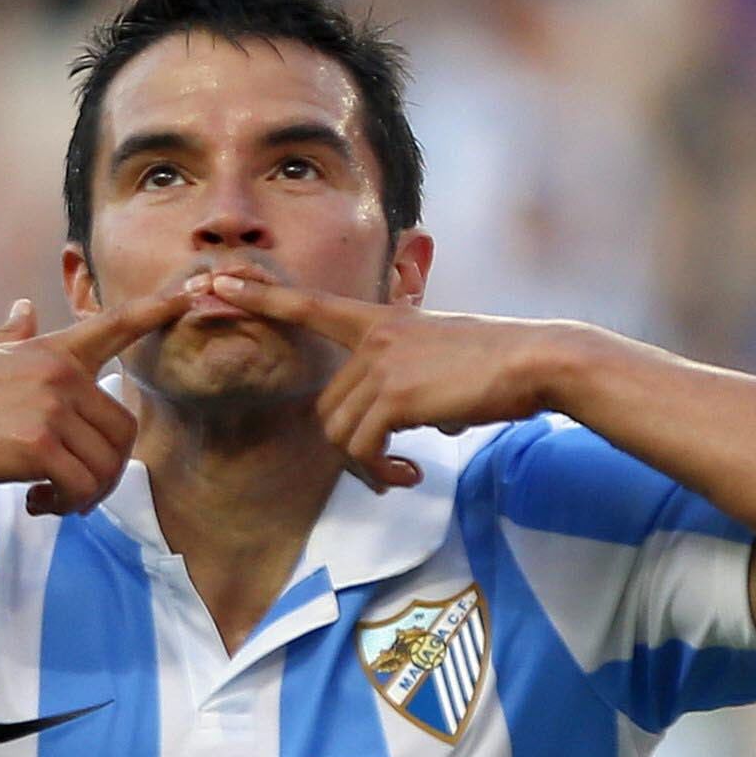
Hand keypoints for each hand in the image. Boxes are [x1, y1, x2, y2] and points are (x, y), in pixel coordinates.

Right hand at [0, 281, 204, 516]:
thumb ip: (12, 336)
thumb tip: (24, 309)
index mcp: (52, 350)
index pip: (115, 324)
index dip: (156, 310)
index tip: (190, 296)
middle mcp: (61, 375)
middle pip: (123, 430)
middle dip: (106, 470)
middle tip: (74, 492)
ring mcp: (51, 409)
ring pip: (104, 465)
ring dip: (85, 495)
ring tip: (52, 501)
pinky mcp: (37, 446)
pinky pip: (80, 485)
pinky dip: (66, 505)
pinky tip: (36, 504)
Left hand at [196, 275, 581, 492]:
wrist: (538, 362)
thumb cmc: (498, 365)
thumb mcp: (442, 358)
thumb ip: (409, 381)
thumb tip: (418, 424)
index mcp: (382, 322)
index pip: (311, 307)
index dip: (262, 297)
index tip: (217, 283)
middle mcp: (374, 339)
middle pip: (326, 409)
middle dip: (351, 448)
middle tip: (386, 469)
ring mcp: (382, 364)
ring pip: (340, 433)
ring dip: (367, 465)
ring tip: (400, 473)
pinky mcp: (395, 394)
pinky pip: (363, 447)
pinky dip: (381, 470)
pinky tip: (410, 474)